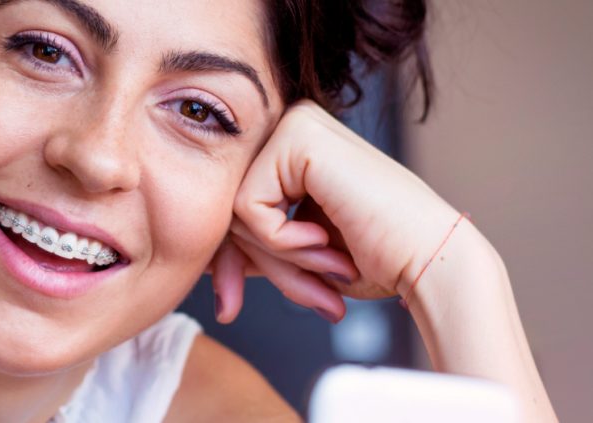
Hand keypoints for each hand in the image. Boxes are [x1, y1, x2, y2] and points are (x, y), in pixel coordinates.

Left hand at [211, 100, 461, 323]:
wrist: (430, 261)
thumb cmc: (376, 259)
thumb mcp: (292, 254)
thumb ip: (249, 247)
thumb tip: (201, 264)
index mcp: (290, 148)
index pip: (231, 207)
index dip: (230, 262)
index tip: (230, 306)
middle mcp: (290, 126)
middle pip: (228, 208)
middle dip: (259, 265)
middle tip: (312, 294)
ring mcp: (294, 123)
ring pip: (235, 210)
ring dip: (278, 257)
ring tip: (329, 264)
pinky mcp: (297, 135)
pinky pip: (247, 206)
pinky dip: (281, 241)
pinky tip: (325, 240)